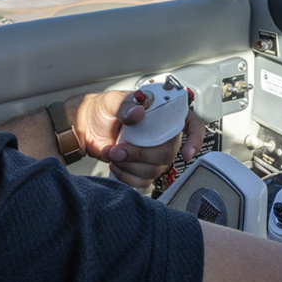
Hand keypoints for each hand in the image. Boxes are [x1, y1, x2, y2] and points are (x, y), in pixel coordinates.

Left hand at [73, 90, 205, 187]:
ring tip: (111, 154)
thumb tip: (138, 113)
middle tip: (118, 150)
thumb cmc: (103, 109)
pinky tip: (115, 166)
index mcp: (164, 113)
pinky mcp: (142, 167)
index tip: (186, 154)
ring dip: (130, 166)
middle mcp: (163, 134)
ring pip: (156, 169)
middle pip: (169, 153)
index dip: (195, 140)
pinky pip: (144, 181)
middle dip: (141, 155)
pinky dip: (127, 177)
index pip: (193, 125)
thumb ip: (125, 106)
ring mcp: (153, 152)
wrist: (86, 127)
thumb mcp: (112, 101)